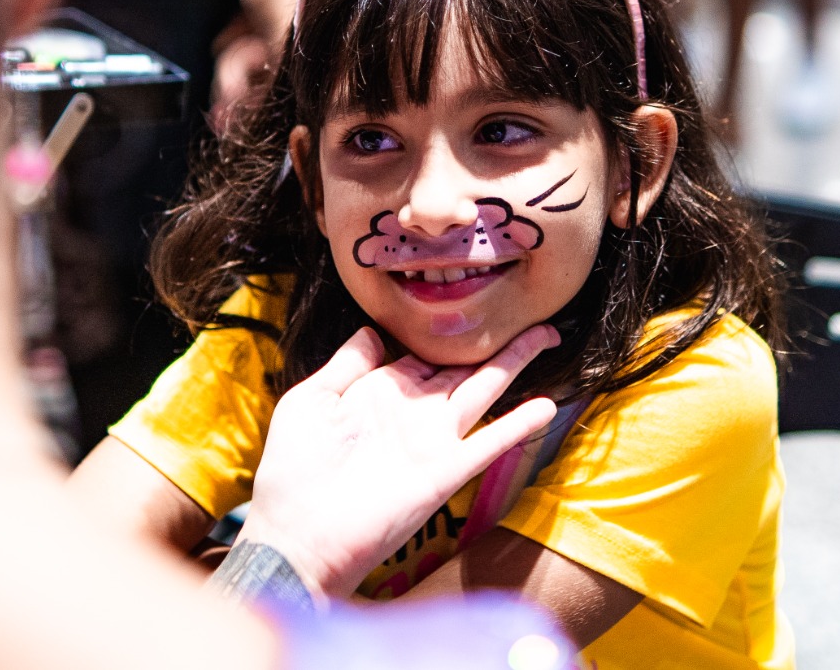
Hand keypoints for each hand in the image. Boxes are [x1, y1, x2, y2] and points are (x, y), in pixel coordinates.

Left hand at [235, 323, 560, 598]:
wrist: (297, 535)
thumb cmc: (293, 470)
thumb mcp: (309, 401)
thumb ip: (346, 364)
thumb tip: (374, 329)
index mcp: (378, 392)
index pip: (421, 354)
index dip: (444, 332)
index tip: (470, 305)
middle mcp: (412, 412)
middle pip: (462, 367)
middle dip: (494, 341)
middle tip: (527, 314)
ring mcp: (431, 440)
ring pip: (484, 389)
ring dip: (515, 362)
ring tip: (547, 334)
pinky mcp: (446, 471)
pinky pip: (490, 441)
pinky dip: (519, 424)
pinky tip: (547, 405)